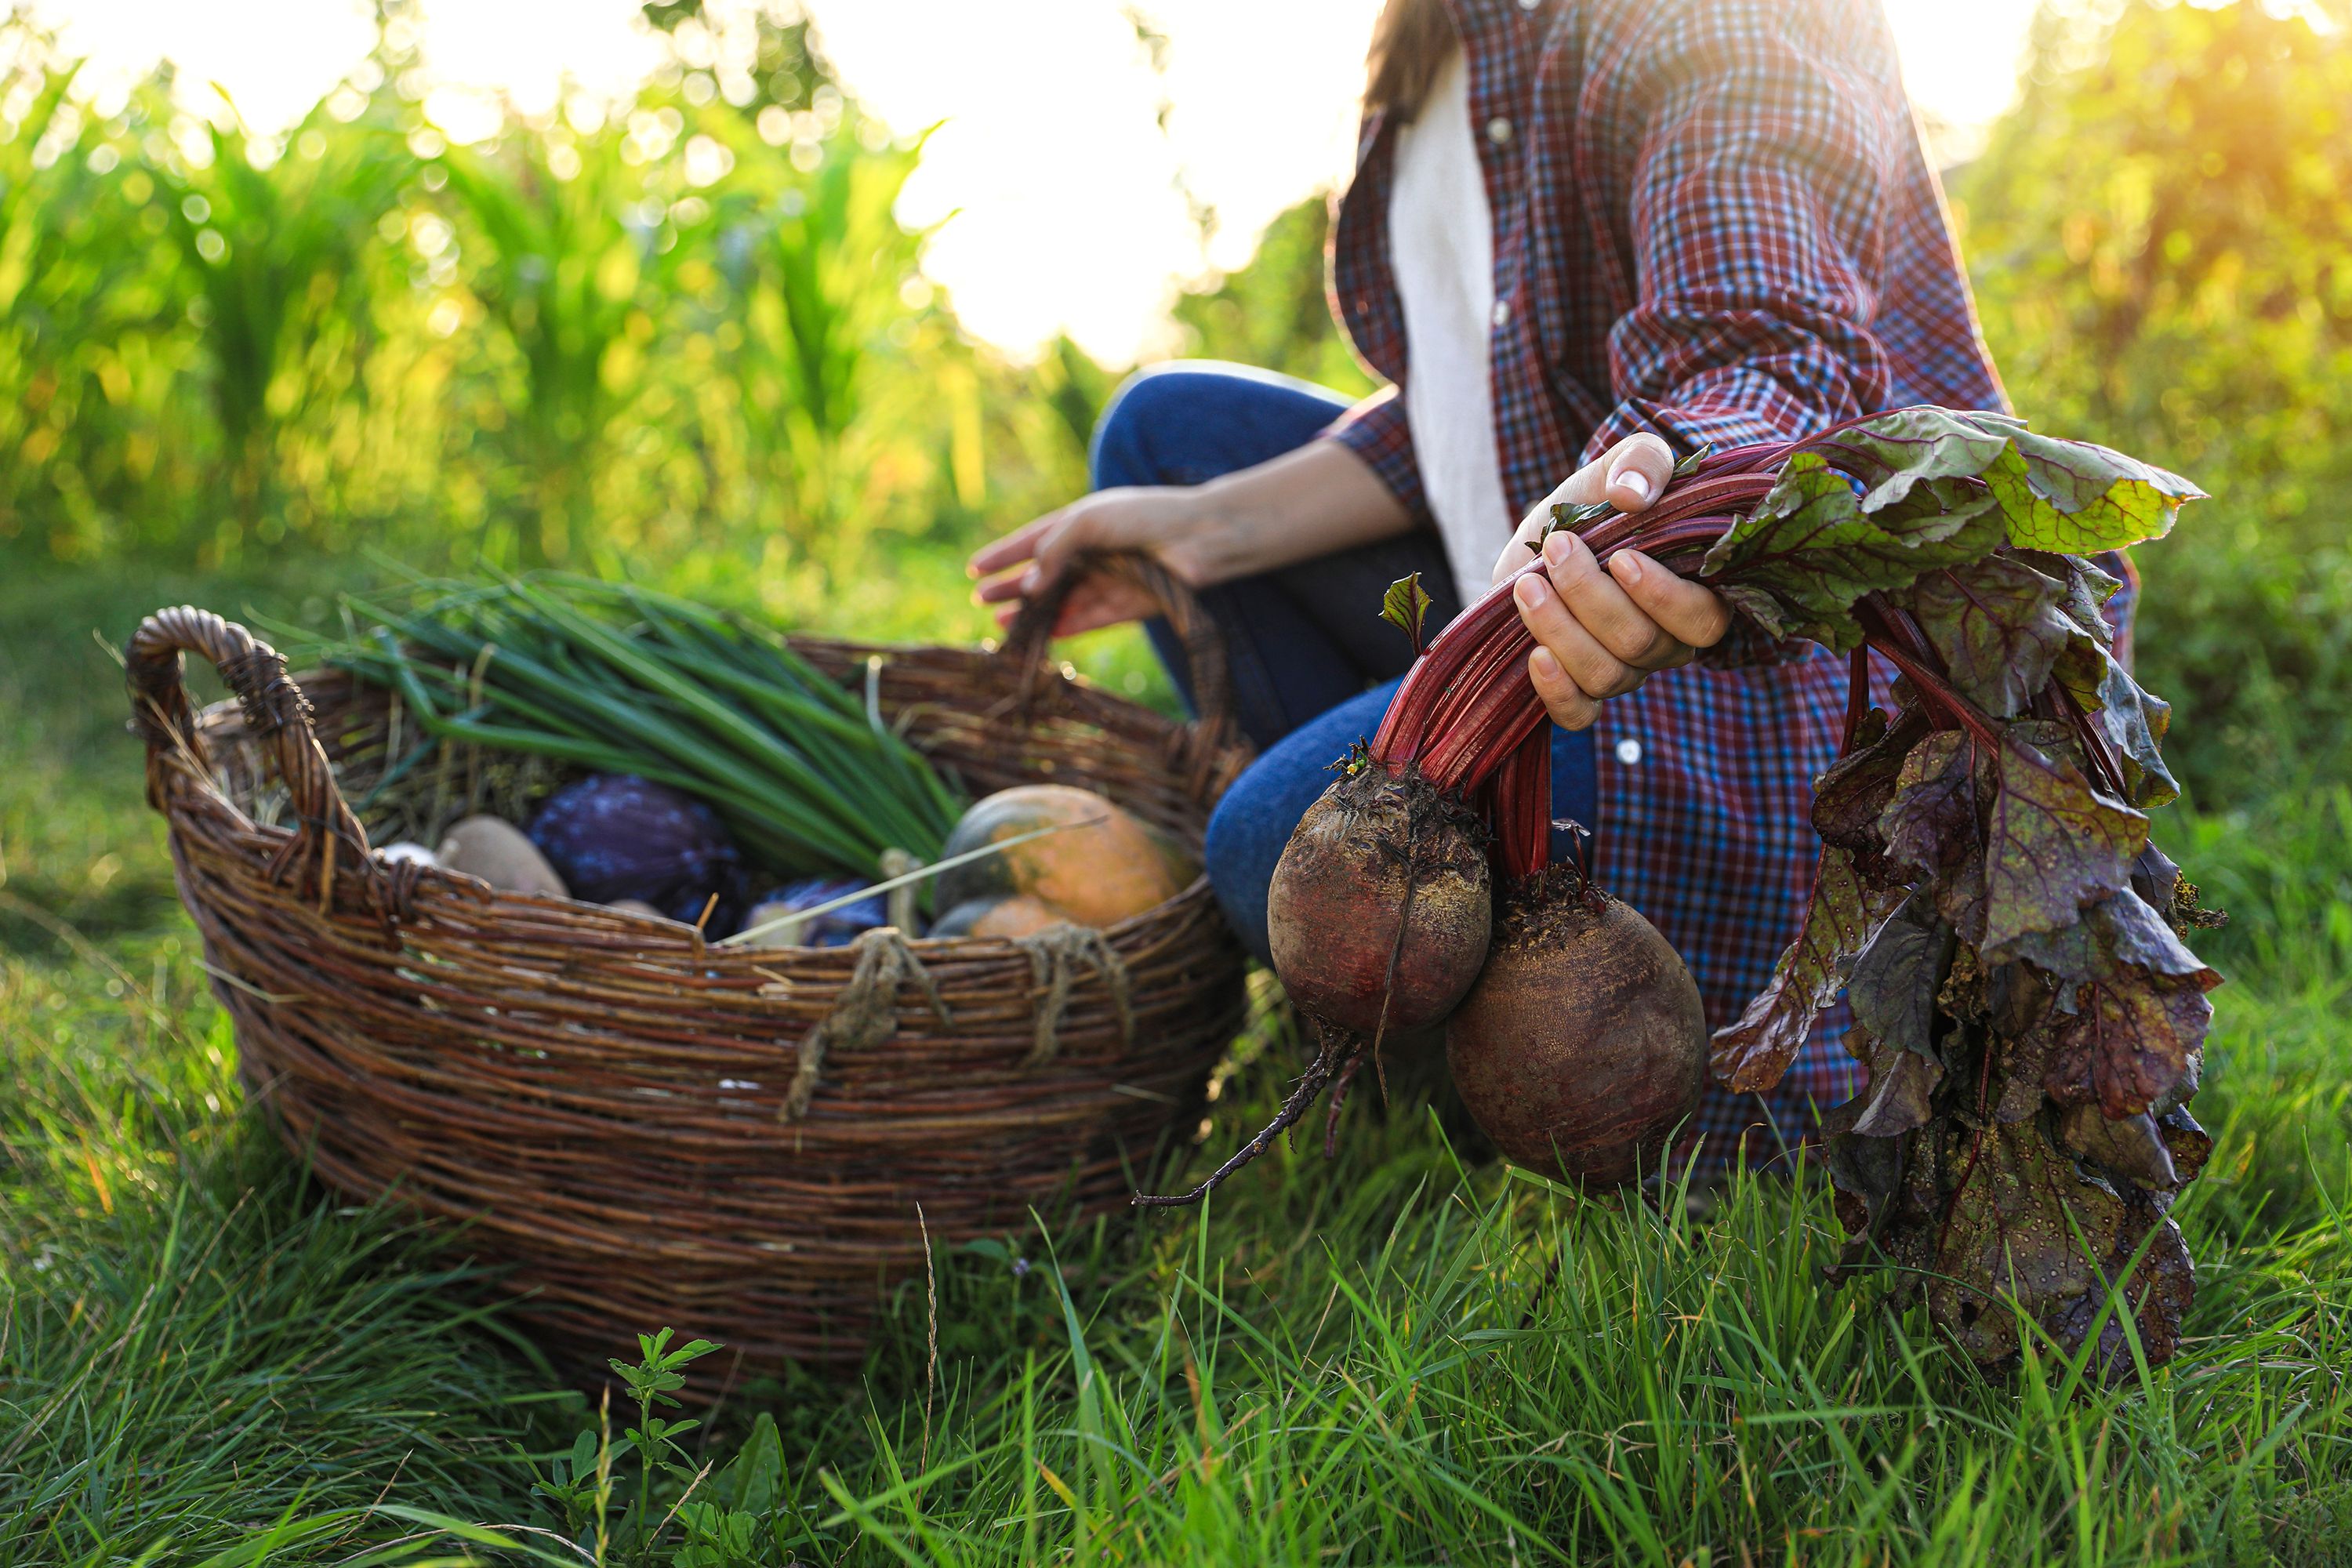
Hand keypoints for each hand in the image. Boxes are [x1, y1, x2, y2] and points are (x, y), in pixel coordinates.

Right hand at [968, 487, 1230, 636]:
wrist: (1199, 538)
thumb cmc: (1144, 517)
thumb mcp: (1088, 521)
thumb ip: (1053, 549)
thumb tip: (1029, 586)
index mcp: (1081, 522)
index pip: (1033, 539)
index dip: (1004, 553)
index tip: (974, 568)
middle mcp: (1092, 552)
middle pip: (1044, 574)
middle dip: (1012, 587)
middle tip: (981, 601)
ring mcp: (1107, 580)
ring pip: (1061, 601)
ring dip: (1032, 612)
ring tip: (1001, 623)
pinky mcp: (1125, 607)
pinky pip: (1087, 620)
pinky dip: (1063, 627)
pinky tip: (1041, 633)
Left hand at [1491, 433, 1732, 730]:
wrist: (1551, 532)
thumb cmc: (1602, 501)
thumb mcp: (1623, 466)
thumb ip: (1642, 463)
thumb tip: (1631, 494)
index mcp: (1697, 595)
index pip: (1701, 621)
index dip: (1663, 597)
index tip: (1621, 557)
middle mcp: (1666, 643)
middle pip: (1641, 644)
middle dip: (1592, 597)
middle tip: (1557, 548)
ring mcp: (1624, 670)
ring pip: (1605, 675)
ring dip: (1561, 629)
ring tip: (1528, 586)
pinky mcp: (1578, 685)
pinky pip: (1579, 715)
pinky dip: (1556, 693)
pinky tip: (1536, 655)